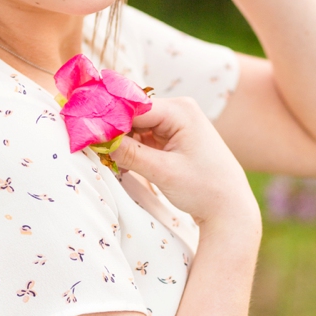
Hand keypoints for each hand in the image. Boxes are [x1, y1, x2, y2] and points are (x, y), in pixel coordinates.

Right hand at [108, 96, 258, 230]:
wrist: (230, 208)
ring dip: (120, 142)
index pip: (132, 107)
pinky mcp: (172, 136)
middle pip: (131, 114)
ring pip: (134, 126)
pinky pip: (142, 136)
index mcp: (180, 110)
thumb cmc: (204, 189)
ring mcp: (176, 122)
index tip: (84, 135)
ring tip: (109, 162)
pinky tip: (122, 165)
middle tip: (94, 151)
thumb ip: (128, 153)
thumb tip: (95, 137)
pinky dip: (130, 149)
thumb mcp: (163, 172)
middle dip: (112, 132)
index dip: (107, 120)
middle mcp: (178, 109)